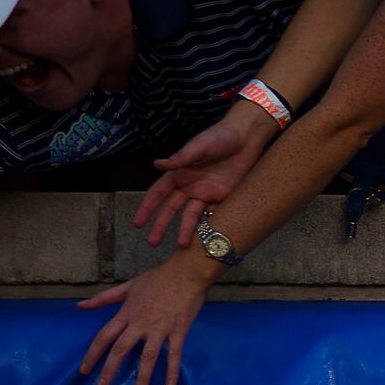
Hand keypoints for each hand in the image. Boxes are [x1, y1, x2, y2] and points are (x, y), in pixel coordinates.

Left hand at [76, 254, 217, 384]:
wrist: (186, 273)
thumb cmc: (157, 279)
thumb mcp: (128, 286)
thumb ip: (104, 298)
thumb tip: (80, 306)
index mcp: (126, 313)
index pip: (104, 337)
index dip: (92, 354)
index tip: (84, 370)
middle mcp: (140, 324)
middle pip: (121, 350)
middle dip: (110, 370)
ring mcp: (160, 329)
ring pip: (148, 356)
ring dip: (142, 377)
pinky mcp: (179, 331)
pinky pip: (175, 354)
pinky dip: (172, 370)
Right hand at [132, 108, 276, 249]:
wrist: (248, 138)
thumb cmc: (219, 137)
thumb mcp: (198, 146)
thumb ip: (180, 158)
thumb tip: (156, 164)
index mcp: (179, 174)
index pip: (158, 194)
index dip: (147, 208)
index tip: (137, 223)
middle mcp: (189, 186)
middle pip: (172, 209)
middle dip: (162, 226)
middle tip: (153, 243)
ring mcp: (206, 193)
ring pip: (191, 216)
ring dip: (186, 231)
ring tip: (182, 247)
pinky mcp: (223, 197)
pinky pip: (213, 214)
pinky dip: (208, 226)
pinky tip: (203, 239)